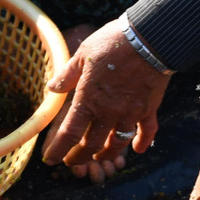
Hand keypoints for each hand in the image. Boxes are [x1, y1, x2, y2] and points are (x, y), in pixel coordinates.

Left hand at [42, 15, 169, 180]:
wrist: (149, 39)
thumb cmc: (112, 43)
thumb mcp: (83, 55)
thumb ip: (67, 75)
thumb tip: (51, 88)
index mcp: (88, 99)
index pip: (69, 134)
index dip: (58, 150)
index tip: (50, 159)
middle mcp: (108, 112)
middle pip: (92, 145)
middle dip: (80, 156)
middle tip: (72, 160)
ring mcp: (130, 112)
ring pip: (117, 143)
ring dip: (106, 154)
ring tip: (98, 156)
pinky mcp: (149, 108)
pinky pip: (147, 131)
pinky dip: (142, 142)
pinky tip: (138, 149)